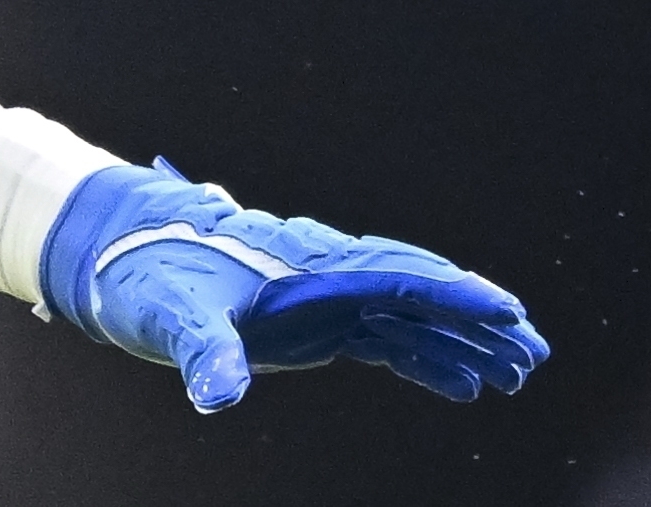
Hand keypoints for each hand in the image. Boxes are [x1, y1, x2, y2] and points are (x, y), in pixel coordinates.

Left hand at [41, 158, 547, 412]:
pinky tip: (463, 385)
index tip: (504, 309)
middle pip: (415, 291)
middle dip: (476, 319)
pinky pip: (384, 339)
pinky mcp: (312, 320)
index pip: (392, 276)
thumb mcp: (170, 316)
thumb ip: (202, 353)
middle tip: (534, 351)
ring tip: (517, 373)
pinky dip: (425, 360)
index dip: (449, 294)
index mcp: (303, 265)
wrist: (116, 254)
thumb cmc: (144, 277)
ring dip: (462, 343)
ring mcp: (321, 296)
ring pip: (409, 316)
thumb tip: (218, 396)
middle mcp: (322, 274)